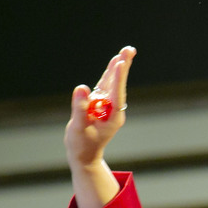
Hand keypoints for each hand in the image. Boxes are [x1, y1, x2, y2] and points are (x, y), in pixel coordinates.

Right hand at [64, 46, 135, 167]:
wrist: (84, 156)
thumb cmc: (81, 145)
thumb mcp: (78, 128)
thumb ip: (80, 109)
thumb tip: (81, 88)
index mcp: (112, 117)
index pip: (116, 94)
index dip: (117, 77)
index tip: (120, 63)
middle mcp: (114, 110)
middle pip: (118, 85)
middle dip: (123, 67)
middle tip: (129, 50)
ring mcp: (108, 108)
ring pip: (114, 84)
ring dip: (119, 67)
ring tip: (126, 52)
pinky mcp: (102, 106)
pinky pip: (106, 87)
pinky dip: (110, 75)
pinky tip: (115, 63)